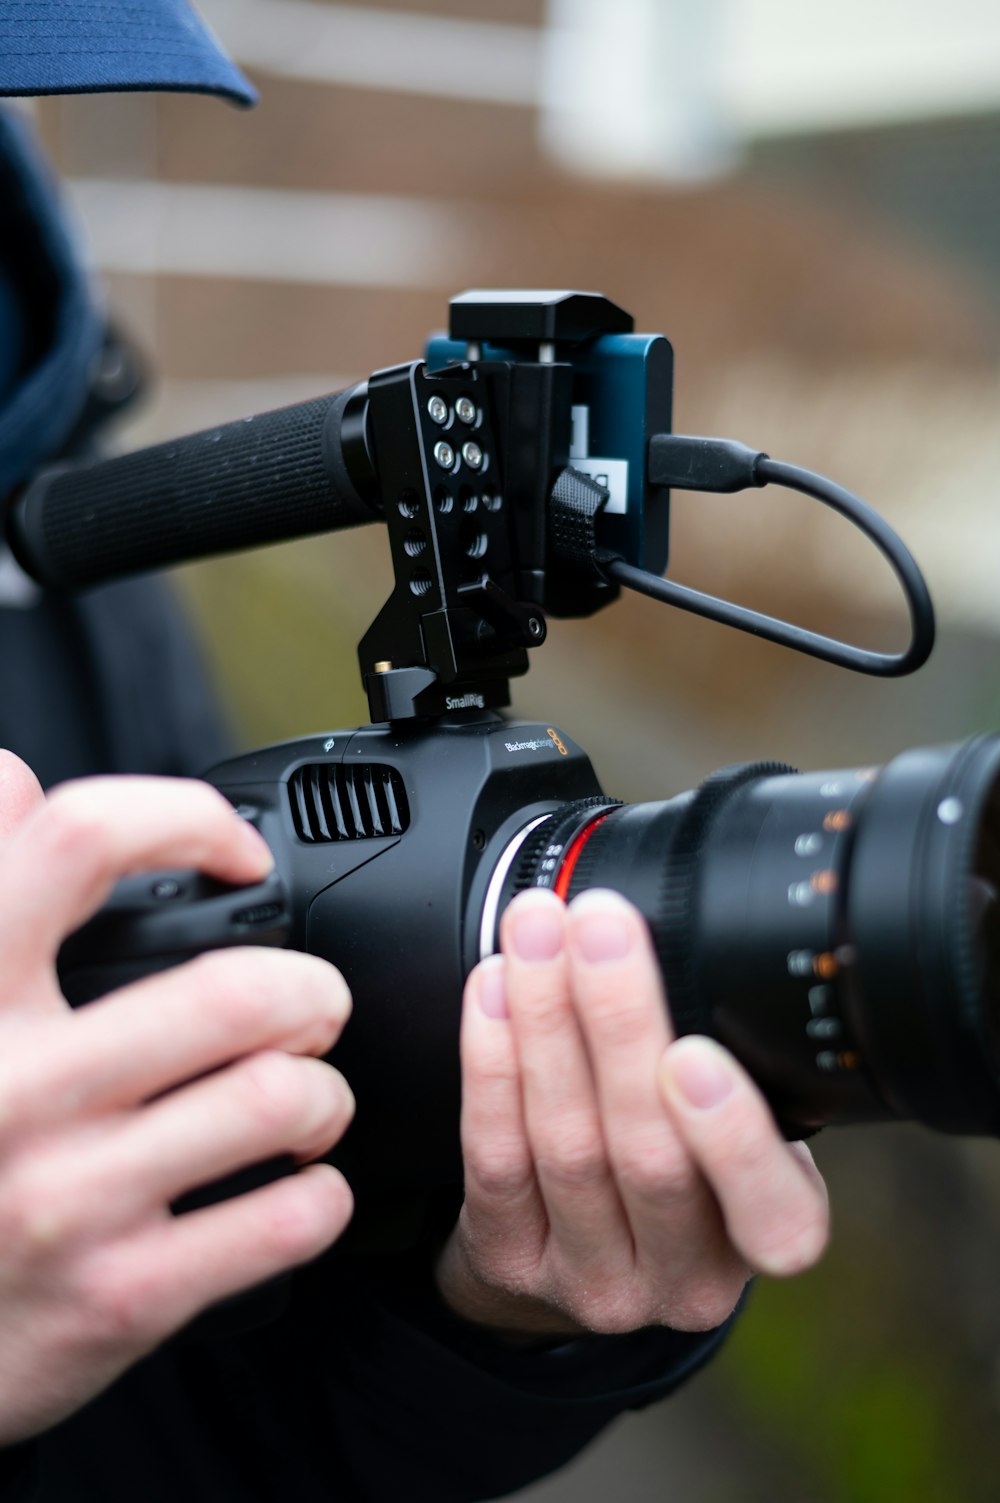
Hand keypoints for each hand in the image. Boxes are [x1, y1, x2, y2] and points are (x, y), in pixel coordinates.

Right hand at [0, 751, 355, 1443]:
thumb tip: (17, 781)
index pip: (80, 842)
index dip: (185, 819)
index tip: (236, 852)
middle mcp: (11, 1088)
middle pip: (236, 989)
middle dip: (313, 991)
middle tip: (313, 1005)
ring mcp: (66, 1199)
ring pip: (277, 1099)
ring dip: (324, 1092)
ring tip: (306, 1096)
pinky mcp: (118, 1297)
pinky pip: (286, 1221)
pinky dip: (321, 1195)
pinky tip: (296, 1187)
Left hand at [436, 887, 827, 1337]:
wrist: (579, 1261)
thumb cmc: (680, 1162)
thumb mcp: (742, 1131)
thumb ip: (745, 1067)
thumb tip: (700, 926)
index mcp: (766, 1231)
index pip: (773, 1215)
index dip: (732, 1140)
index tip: (692, 1052)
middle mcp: (685, 1279)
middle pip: (648, 1154)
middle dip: (619, 1021)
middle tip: (600, 923)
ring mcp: (593, 1280)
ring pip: (564, 1146)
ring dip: (545, 1019)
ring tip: (538, 932)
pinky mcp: (511, 1262)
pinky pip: (494, 1156)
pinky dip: (490, 1062)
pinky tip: (492, 991)